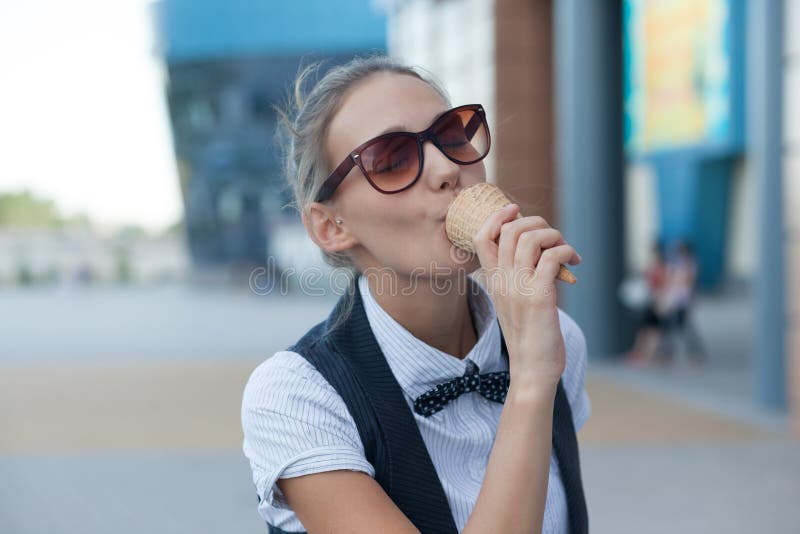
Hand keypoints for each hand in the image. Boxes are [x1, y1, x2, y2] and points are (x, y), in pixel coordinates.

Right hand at [472, 204, 581, 386]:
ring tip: (567, 252)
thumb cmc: (530, 337)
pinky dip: (567, 252)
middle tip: (554, 240)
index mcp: (493, 281)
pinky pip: (553, 257)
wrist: (532, 371)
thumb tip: (543, 251)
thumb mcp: (517, 302)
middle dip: (536, 223)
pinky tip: (575, 264)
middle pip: (509, 230)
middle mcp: (502, 281)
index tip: (515, 210)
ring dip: (555, 236)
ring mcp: (518, 288)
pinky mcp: (538, 297)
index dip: (497, 217)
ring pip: (530, 238)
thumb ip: (520, 276)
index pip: (480, 236)